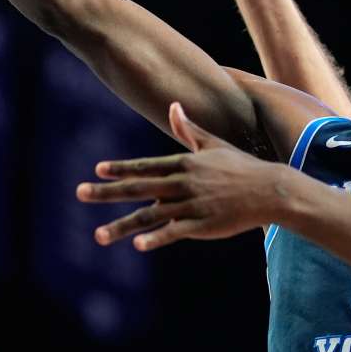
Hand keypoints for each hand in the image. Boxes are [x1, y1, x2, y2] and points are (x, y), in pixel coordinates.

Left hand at [76, 102, 285, 250]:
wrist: (271, 190)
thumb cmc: (241, 166)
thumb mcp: (214, 144)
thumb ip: (189, 129)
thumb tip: (174, 106)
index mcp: (184, 163)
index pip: (145, 166)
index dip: (120, 168)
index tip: (97, 170)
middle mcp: (183, 182)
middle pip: (138, 188)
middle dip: (106, 191)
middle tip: (79, 193)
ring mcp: (192, 204)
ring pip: (150, 215)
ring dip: (122, 226)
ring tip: (98, 236)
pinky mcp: (203, 225)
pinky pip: (175, 232)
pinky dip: (156, 238)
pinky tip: (138, 245)